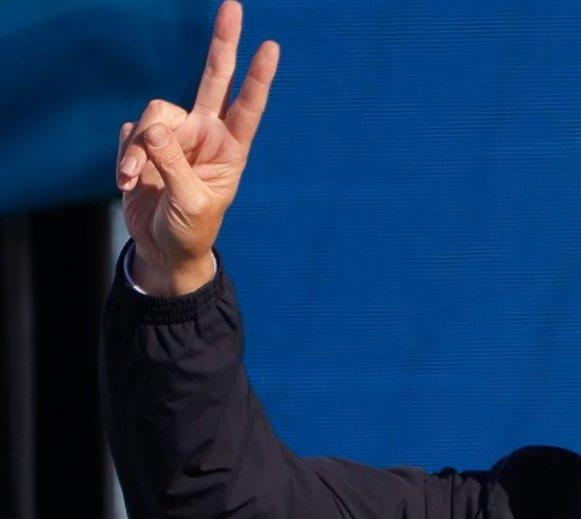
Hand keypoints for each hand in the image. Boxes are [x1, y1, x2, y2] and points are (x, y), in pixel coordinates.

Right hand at [116, 0, 278, 295]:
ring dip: (139, 149)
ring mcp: (175, 135)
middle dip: (223, 44)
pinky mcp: (145, 143)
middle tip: (234, 5)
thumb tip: (152, 128)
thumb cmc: (191, 229)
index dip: (258, 79)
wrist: (163, 248)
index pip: (248, 106)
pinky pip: (130, 136)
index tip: (271, 48)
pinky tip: (128, 182)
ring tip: (134, 179)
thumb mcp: (189, 203)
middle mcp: (206, 133)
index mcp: (230, 148)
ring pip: (154, 115)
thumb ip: (172, 165)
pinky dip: (126, 159)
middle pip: (213, 78)